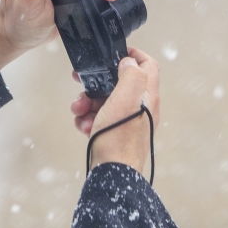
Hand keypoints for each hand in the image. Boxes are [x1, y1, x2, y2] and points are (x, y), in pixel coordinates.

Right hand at [71, 47, 159, 174]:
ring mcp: (128, 122)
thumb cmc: (119, 138)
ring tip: (80, 111)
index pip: (147, 65)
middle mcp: (140, 107)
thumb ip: (131, 75)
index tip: (113, 53)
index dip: (132, 54)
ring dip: (87, 103)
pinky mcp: (115, 134)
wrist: (112, 174)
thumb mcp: (126, 99)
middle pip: (118, 82)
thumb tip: (129, 62)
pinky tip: (83, 127)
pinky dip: (88, 119)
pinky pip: (98, 118)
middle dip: (97, 82)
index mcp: (148, 96)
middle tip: (81, 80)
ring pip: (104, 101)